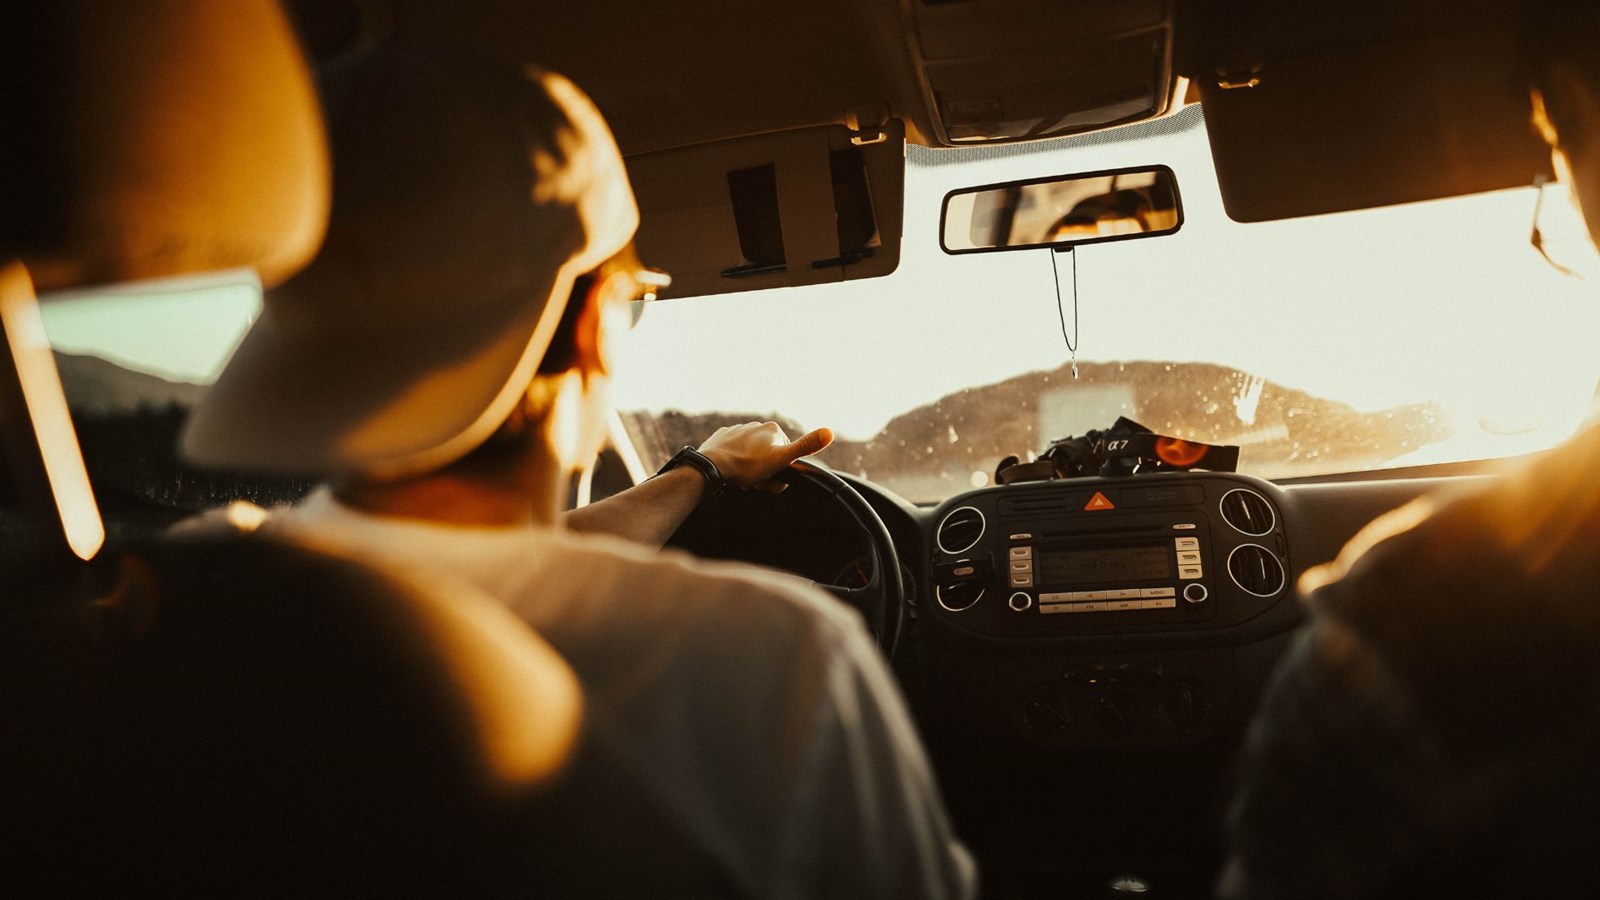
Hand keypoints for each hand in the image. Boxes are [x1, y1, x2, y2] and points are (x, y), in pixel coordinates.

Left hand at [697, 421, 833, 491]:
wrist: (712, 466)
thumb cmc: (747, 466)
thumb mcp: (781, 460)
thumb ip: (805, 446)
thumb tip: (830, 432)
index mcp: (773, 430)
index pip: (786, 455)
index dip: (781, 471)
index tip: (771, 480)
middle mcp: (756, 425)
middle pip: (769, 456)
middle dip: (765, 472)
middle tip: (756, 483)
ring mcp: (737, 430)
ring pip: (752, 455)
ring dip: (750, 469)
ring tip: (742, 480)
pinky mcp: (722, 438)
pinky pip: (734, 453)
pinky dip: (735, 463)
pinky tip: (731, 472)